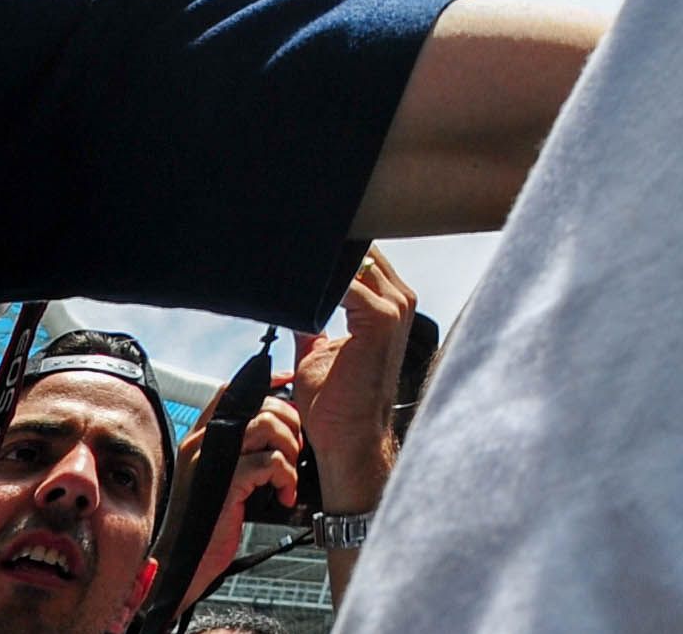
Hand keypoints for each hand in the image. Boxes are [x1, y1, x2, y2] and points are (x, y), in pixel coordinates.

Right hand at [185, 376, 305, 601]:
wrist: (183, 562)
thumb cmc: (206, 522)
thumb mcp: (221, 478)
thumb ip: (239, 451)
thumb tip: (278, 429)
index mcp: (199, 438)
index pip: (231, 392)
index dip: (265, 385)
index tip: (288, 386)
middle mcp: (201, 442)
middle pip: (260, 406)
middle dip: (290, 425)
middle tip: (294, 453)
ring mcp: (211, 460)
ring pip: (267, 425)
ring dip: (290, 450)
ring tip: (287, 475)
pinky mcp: (226, 481)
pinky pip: (271, 462)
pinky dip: (287, 477)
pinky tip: (284, 495)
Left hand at [291, 246, 417, 516]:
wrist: (350, 439)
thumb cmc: (336, 403)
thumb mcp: (318, 352)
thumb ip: (311, 323)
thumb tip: (287, 304)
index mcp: (387, 303)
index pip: (361, 255)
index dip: (327, 250)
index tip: (291, 243)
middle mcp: (398, 299)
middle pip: (362, 249)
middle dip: (324, 248)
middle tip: (283, 243)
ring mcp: (394, 307)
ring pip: (357, 258)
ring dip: (320, 261)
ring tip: (285, 258)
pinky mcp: (381, 318)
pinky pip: (348, 280)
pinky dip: (318, 280)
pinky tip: (293, 283)